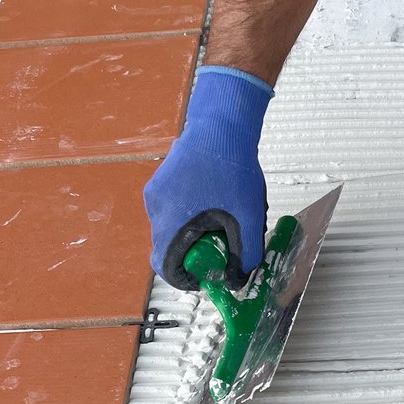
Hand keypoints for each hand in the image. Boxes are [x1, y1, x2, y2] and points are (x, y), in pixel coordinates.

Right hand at [145, 66, 273, 289]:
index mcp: (171, 223)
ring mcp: (154, 193)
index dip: (185, 279)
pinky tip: (211, 202)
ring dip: (189, 235)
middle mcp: (155, 210)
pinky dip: (186, 217)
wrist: (221, 124)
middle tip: (219, 248)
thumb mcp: (248, 218)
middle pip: (166, 249)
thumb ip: (245, 254)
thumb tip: (240, 278)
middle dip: (191, 255)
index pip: (165, 268)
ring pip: (168, 229)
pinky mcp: (159, 181)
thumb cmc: (233, 169)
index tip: (205, 277)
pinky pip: (169, 210)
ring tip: (219, 222)